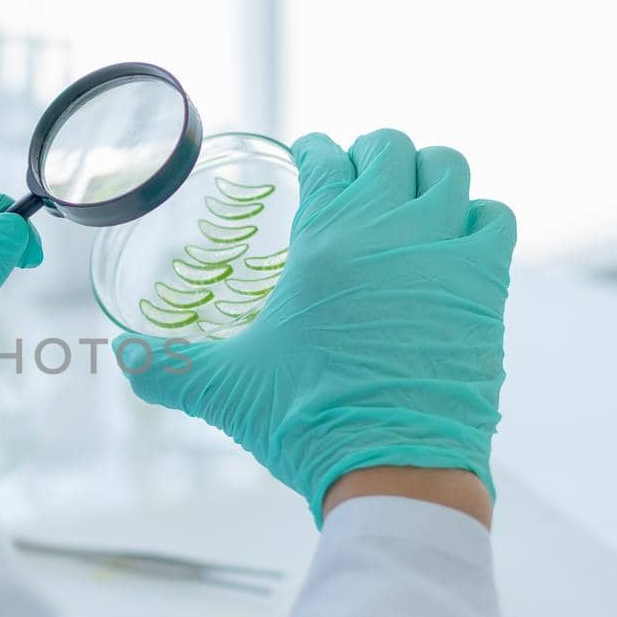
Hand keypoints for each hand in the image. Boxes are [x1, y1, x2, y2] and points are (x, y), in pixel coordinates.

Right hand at [119, 130, 516, 522]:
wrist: (396, 468)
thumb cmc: (307, 419)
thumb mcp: (226, 389)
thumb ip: (168, 367)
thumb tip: (122, 360)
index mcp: (326, 239)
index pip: (325, 157)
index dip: (313, 152)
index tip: (309, 159)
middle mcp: (390, 230)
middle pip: (390, 148)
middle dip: (367, 153)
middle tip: (352, 177)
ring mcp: (446, 253)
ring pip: (448, 170)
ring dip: (425, 172)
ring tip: (407, 194)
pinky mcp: (487, 287)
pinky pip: (494, 218)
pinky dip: (475, 217)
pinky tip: (455, 239)